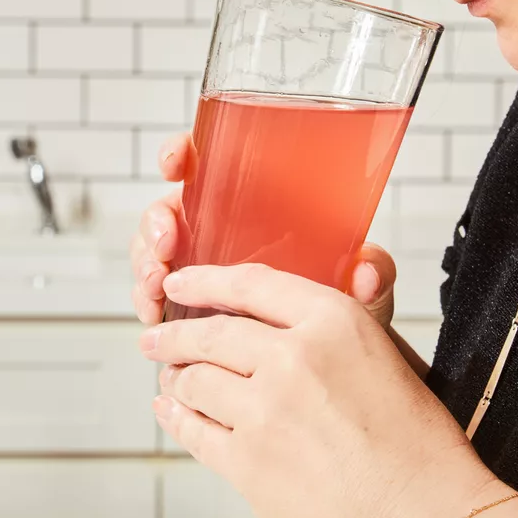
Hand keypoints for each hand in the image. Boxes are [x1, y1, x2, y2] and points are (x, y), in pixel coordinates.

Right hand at [128, 133, 400, 327]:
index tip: (175, 161)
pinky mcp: (188, 301)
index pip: (212, 164)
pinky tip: (155, 314)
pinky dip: (147, 299)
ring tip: (157, 288)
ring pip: (154, 249)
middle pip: (171, 208)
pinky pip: (155, 291)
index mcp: (257, 205)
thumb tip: (368, 268)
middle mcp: (222, 228)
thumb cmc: (342, 309)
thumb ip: (373, 276)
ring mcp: (201, 265)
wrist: (331, 363)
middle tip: (167, 245)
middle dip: (156, 222)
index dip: (183, 153)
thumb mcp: (361, 291)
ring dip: (145, 263)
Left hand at [141, 264, 502, 517]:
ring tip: (171, 379)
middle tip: (156, 336)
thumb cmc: (416, 441)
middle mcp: (294, 357)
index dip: (206, 280)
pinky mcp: (248, 462)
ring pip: (195, 380)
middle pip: (212, 332)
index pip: (252, 283)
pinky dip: (176, 417)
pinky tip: (172, 411)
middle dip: (174, 334)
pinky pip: (194, 430)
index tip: (183, 283)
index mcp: (335, 321)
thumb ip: (339, 323)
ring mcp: (265, 411)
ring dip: (176, 377)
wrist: (424, 514)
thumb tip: (297, 306)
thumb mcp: (389, 356)